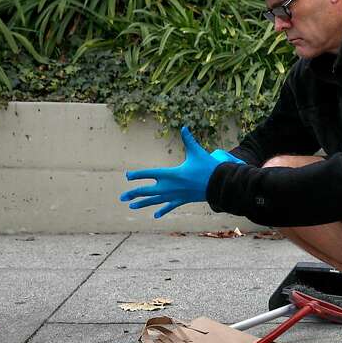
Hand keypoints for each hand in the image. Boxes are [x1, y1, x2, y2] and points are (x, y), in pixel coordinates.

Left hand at [120, 127, 239, 218]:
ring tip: (131, 206)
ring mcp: (176, 195)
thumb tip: (184, 127)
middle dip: (134, 193)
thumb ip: (188, 140)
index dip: (138, 175)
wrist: (219, 184)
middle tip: (122, 197)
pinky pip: (169, 206)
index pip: (150, 174)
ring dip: (143, 203)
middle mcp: (171, 186)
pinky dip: (162, 210)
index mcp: (172, 173)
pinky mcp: (182, 200)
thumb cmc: (208, 167)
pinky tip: (155, 215)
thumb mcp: (197, 152)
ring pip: (155, 201)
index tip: (127, 176)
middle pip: (148, 191)